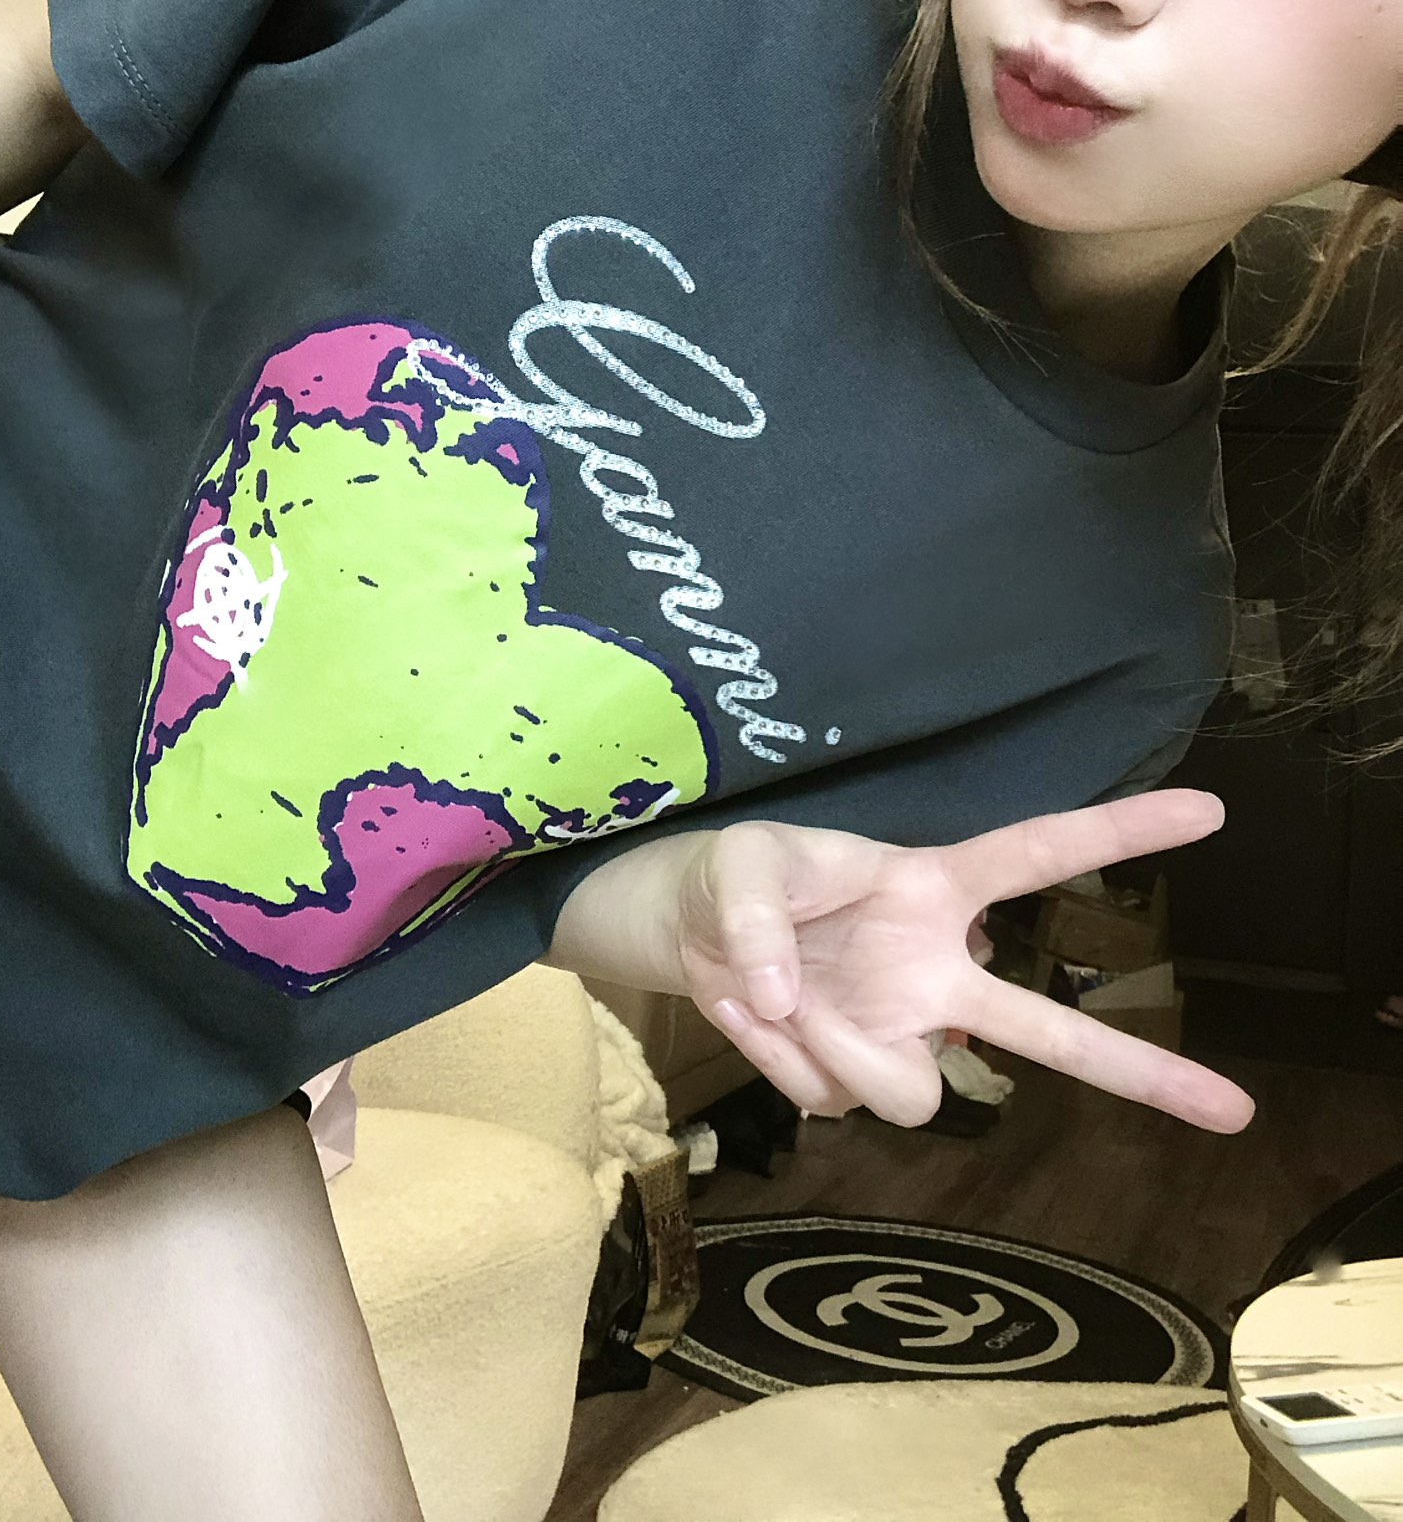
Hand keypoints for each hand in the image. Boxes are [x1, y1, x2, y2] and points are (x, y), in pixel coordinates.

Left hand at [674, 789, 1253, 1134]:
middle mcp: (938, 970)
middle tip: (1233, 1111)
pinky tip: (763, 1023)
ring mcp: (903, 1031)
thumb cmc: (736, 877)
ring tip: (776, 998)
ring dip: (834, 1051)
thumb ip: (757, 916)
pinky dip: (786, 1064)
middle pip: (1053, 1029)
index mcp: (933, 888)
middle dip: (1141, 1072)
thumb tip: (780, 995)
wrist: (688, 938)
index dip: (1120, 832)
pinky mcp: (860, 1076)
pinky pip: (838, 1099)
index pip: (1038, 855)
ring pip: (913, 1091)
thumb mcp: (738, 865)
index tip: (1207, 810)